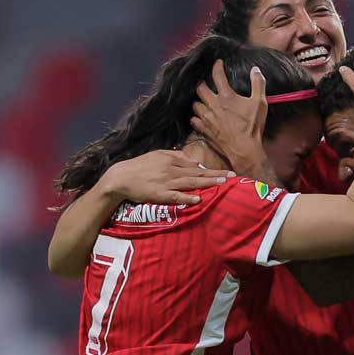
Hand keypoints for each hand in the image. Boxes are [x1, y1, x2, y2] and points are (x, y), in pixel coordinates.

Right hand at [98, 149, 228, 205]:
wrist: (121, 177)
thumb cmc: (139, 166)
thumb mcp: (157, 155)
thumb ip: (175, 155)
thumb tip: (192, 160)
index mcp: (171, 160)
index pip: (196, 165)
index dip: (211, 169)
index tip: (226, 172)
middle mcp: (171, 170)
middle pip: (198, 172)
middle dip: (216, 175)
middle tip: (232, 176)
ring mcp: (166, 182)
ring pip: (191, 182)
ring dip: (207, 183)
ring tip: (222, 184)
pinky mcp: (160, 194)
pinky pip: (175, 196)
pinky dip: (187, 197)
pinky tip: (198, 199)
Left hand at [191, 59, 267, 176]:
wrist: (244, 149)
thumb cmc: (252, 126)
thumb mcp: (260, 103)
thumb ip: (258, 84)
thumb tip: (255, 69)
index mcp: (226, 96)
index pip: (217, 75)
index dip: (217, 66)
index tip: (218, 63)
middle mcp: (213, 105)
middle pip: (200, 88)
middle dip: (202, 83)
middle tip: (207, 83)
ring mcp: (207, 118)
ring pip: (195, 104)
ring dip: (199, 101)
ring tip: (204, 100)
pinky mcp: (204, 130)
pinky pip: (194, 120)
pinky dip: (196, 117)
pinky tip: (200, 116)